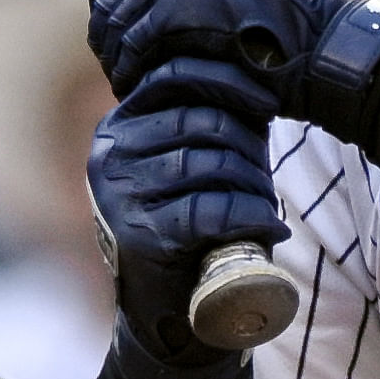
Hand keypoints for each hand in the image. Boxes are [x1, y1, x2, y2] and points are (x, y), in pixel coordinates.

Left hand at [86, 0, 379, 139]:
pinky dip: (128, 70)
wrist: (321, 41)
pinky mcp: (175, 8)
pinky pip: (132, 45)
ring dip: (116, 56)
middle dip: (108, 34)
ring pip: (114, 20)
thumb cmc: (293, 30)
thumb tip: (155, 19)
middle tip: (119, 66)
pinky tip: (133, 87)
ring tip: (127, 81)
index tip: (114, 33)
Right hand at [87, 61, 289, 378]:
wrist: (168, 315)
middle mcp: (109, 154)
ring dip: (254, 186)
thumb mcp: (193, 164)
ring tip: (266, 207)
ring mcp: (118, 195)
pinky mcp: (139, 235)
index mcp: (117, 126)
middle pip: (200, 123)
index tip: (271, 100)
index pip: (174, 78)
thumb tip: (261, 63)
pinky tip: (270, 228)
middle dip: (248, 148)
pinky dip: (251, 217)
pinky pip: (212, 210)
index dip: (229, 80)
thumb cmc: (190, 229)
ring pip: (210, 165)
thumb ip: (208, 118)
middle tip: (266, 180)